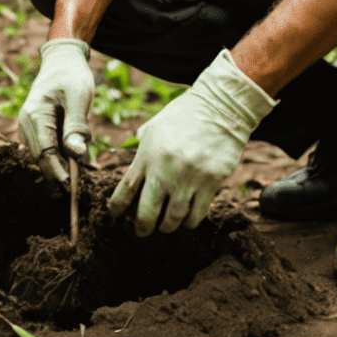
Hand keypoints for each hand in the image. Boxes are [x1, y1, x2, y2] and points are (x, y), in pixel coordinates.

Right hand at [18, 38, 94, 182]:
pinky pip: (48, 148)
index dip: (57, 171)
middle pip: (42, 158)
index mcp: (35, 115)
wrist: (62, 59)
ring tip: (85, 165)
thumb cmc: (72, 75)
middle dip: (61, 170)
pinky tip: (79, 154)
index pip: (44, 152)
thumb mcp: (79, 96)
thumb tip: (76, 154)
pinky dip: (62, 154)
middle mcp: (26, 124)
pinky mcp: (37, 129)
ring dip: (63, 162)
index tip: (70, 187)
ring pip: (46, 155)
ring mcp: (29, 127)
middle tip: (82, 180)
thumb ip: (76, 125)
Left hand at [108, 49, 274, 235]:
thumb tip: (133, 171)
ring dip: (167, 226)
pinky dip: (189, 221)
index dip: (117, 208)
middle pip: (146, 214)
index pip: (125, 191)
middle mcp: (165, 169)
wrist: (220, 106)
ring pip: (172, 220)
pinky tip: (187, 217)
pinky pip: (196, 216)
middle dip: (141, 227)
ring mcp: (188, 178)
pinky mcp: (210, 183)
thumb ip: (141, 149)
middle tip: (142, 230)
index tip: (115, 215)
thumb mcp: (155, 126)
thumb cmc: (184, 115)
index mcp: (148, 154)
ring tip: (166, 224)